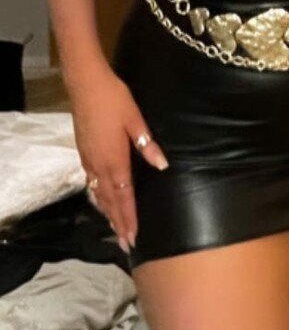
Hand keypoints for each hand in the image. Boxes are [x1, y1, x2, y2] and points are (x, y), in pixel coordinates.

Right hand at [70, 66, 168, 253]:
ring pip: (99, 194)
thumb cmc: (114, 100)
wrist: (85, 85)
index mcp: (115, 160)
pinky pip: (92, 183)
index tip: (133, 237)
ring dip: (108, 214)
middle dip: (118, 224)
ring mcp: (89, 161)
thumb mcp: (135, 120)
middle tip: (125, 245)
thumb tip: (163, 166)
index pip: (124, 196)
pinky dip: (98, 198)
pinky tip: (101, 201)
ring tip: (115, 230)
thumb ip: (148, 145)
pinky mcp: (83, 154)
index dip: (129, 218)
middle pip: (109, 201)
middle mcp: (99, 166)